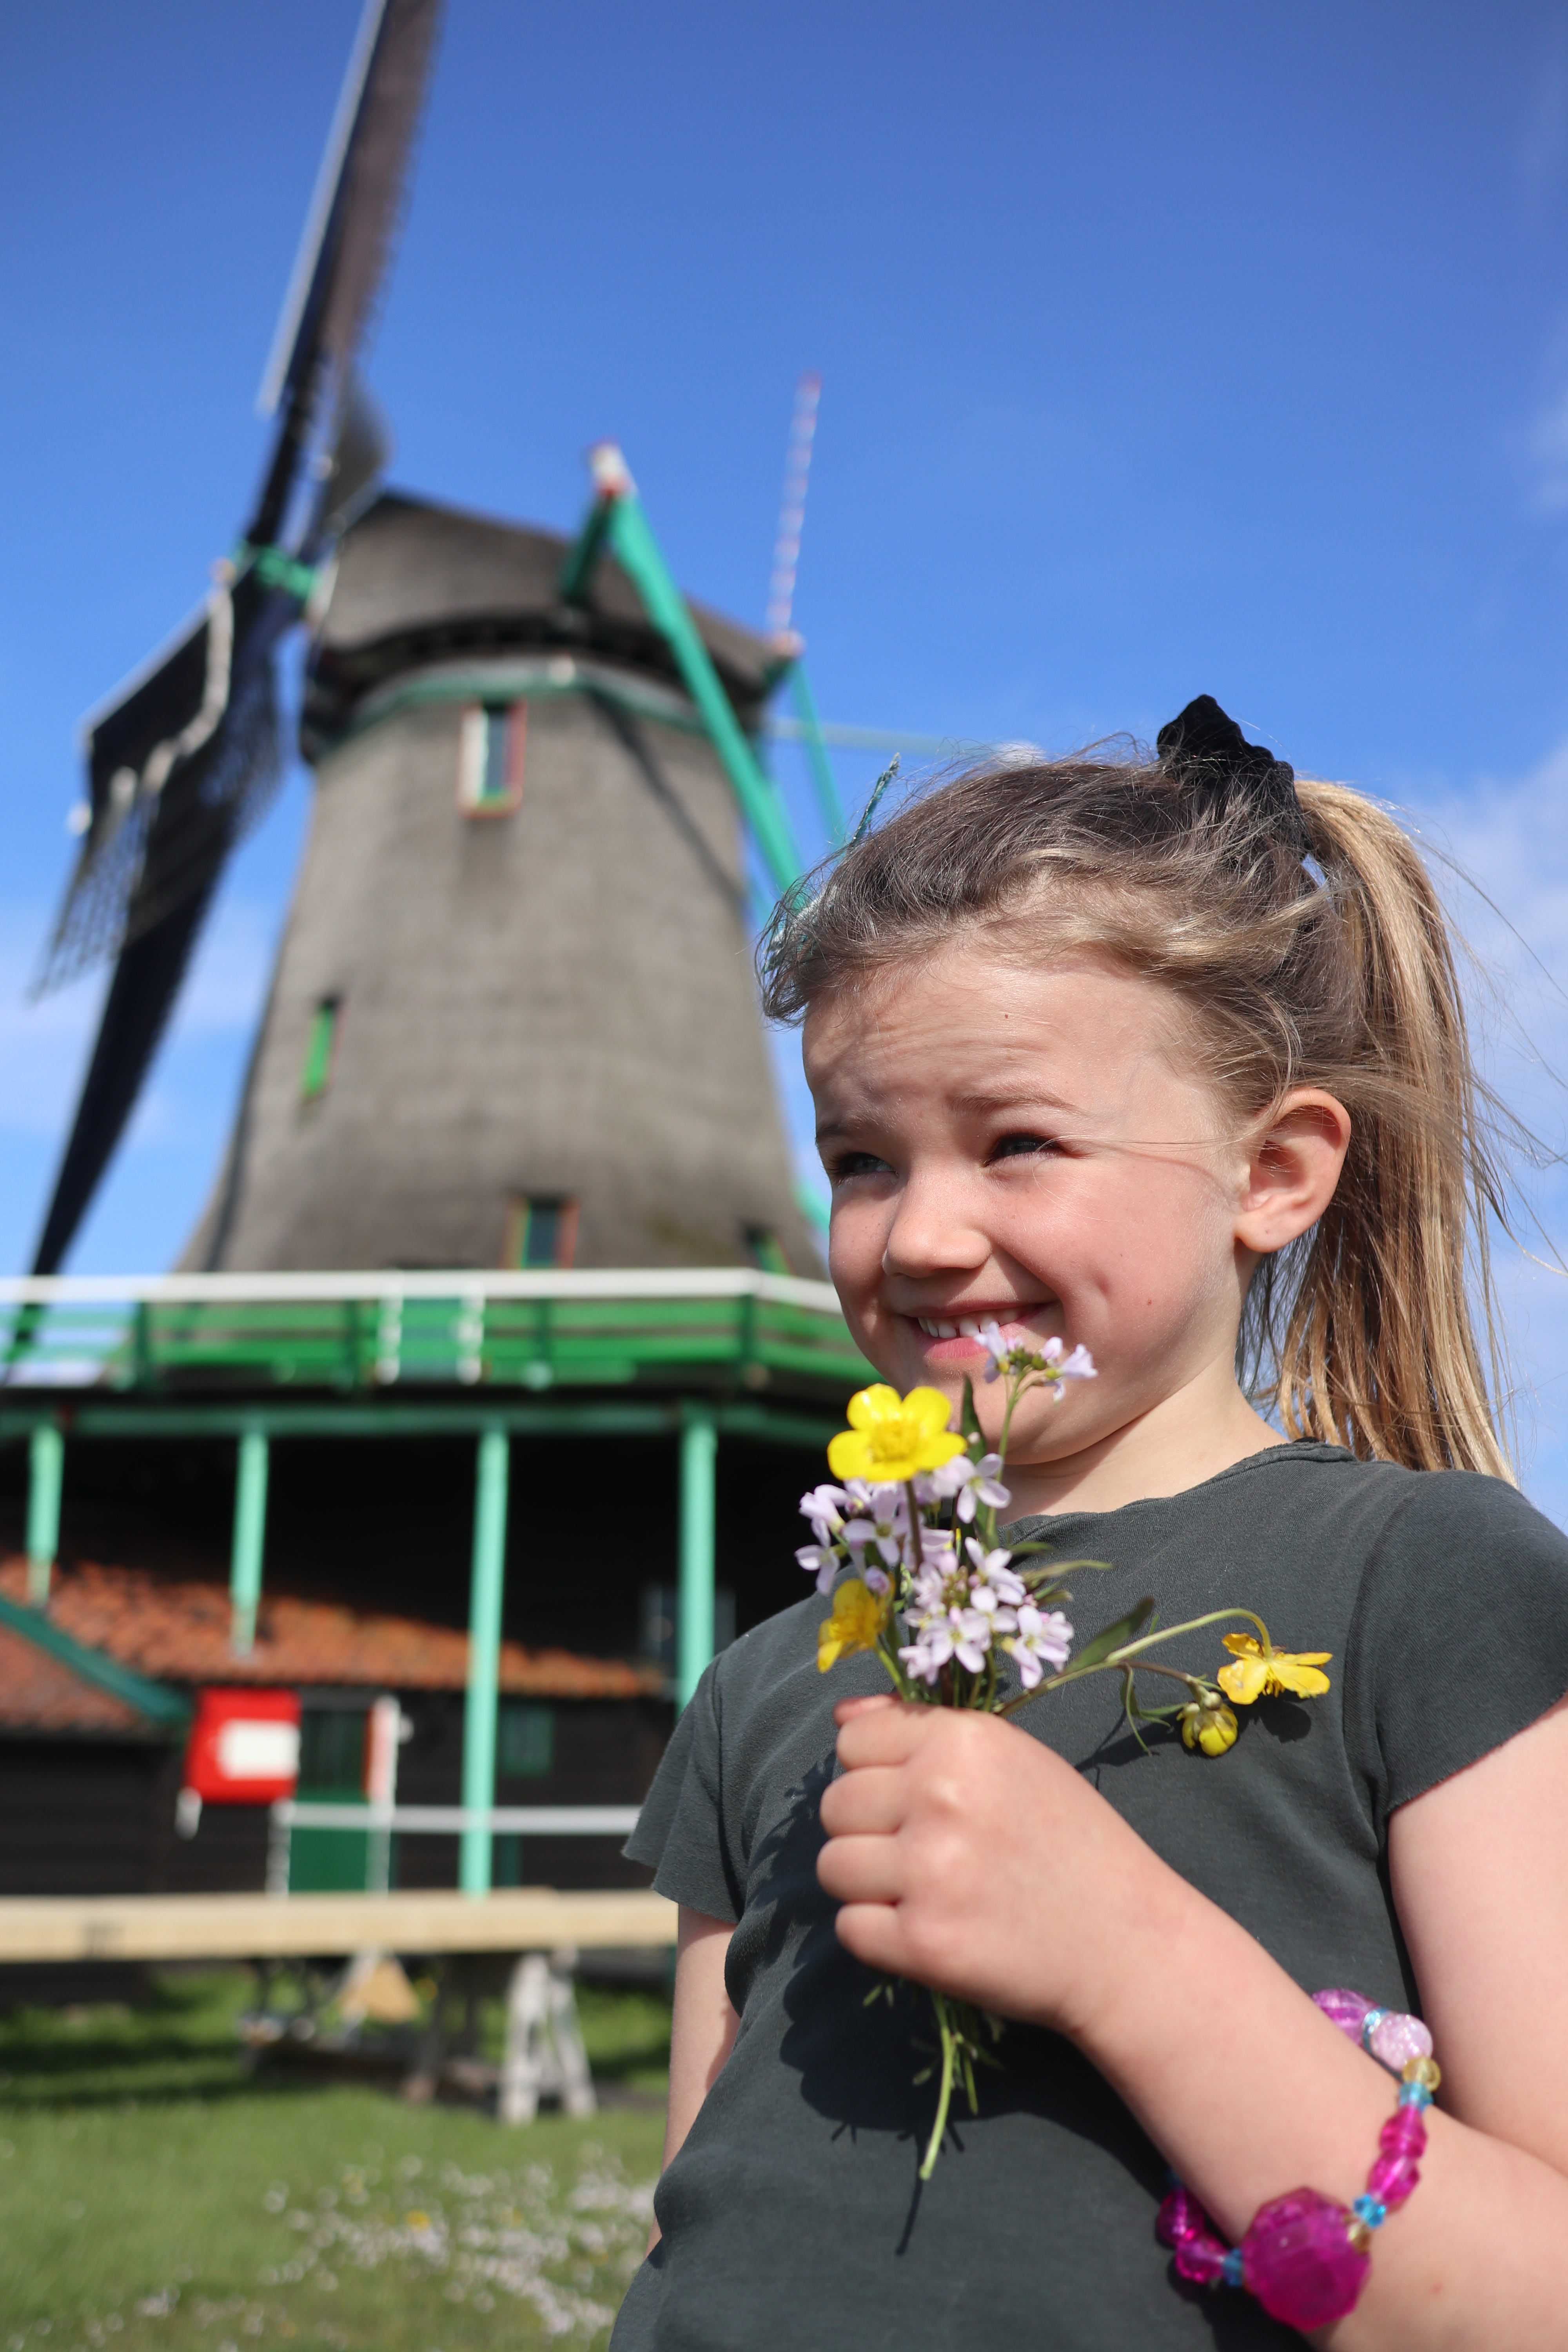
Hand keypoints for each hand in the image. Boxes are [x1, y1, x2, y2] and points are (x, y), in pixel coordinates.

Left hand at [816, 1695, 1186, 2043]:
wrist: (1127, 1941)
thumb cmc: (1070, 1843)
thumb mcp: (1012, 1758)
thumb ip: (922, 1730)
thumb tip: (841, 1715)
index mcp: (964, 1742)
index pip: (852, 1740)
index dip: (874, 1771)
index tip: (912, 1797)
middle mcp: (941, 1797)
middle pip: (834, 1805)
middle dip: (867, 1829)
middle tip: (923, 1852)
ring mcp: (929, 1873)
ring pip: (831, 1867)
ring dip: (867, 1884)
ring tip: (925, 1891)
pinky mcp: (923, 1944)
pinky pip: (849, 1930)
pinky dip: (879, 1936)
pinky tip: (929, 1929)